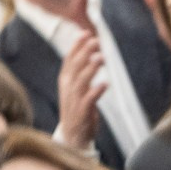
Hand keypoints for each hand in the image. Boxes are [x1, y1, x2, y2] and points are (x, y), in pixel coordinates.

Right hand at [54, 31, 106, 149]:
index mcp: (65, 81)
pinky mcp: (81, 113)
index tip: (86, 33)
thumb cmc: (77, 109)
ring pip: (81, 81)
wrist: (73, 136)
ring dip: (91, 68)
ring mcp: (73, 100)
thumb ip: (81, 72)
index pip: (69, 59)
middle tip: (96, 41)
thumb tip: (92, 54)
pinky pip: (88, 100)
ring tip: (101, 58)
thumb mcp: (76, 88)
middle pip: (75, 66)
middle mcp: (67, 88)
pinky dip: (96, 91)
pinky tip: (105, 84)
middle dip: (85, 52)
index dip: (77, 46)